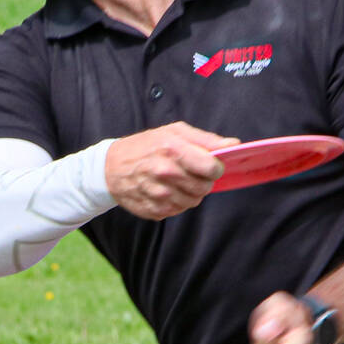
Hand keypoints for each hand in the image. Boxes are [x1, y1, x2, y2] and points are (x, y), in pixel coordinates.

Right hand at [104, 122, 237, 219]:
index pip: (212, 168)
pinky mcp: (154, 210)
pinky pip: (178, 210)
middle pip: (205, 187)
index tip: (211, 165)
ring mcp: (158, 194)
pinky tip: (165, 190)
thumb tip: (234, 145)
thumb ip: (206, 139)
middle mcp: (165, 173)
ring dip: (190, 193)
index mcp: (172, 150)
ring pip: (193, 201)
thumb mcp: (174, 132)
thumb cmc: (145, 146)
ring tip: (177, 181)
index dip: (216, 167)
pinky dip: (176, 202)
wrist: (110, 167)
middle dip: (203, 181)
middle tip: (191, 172)